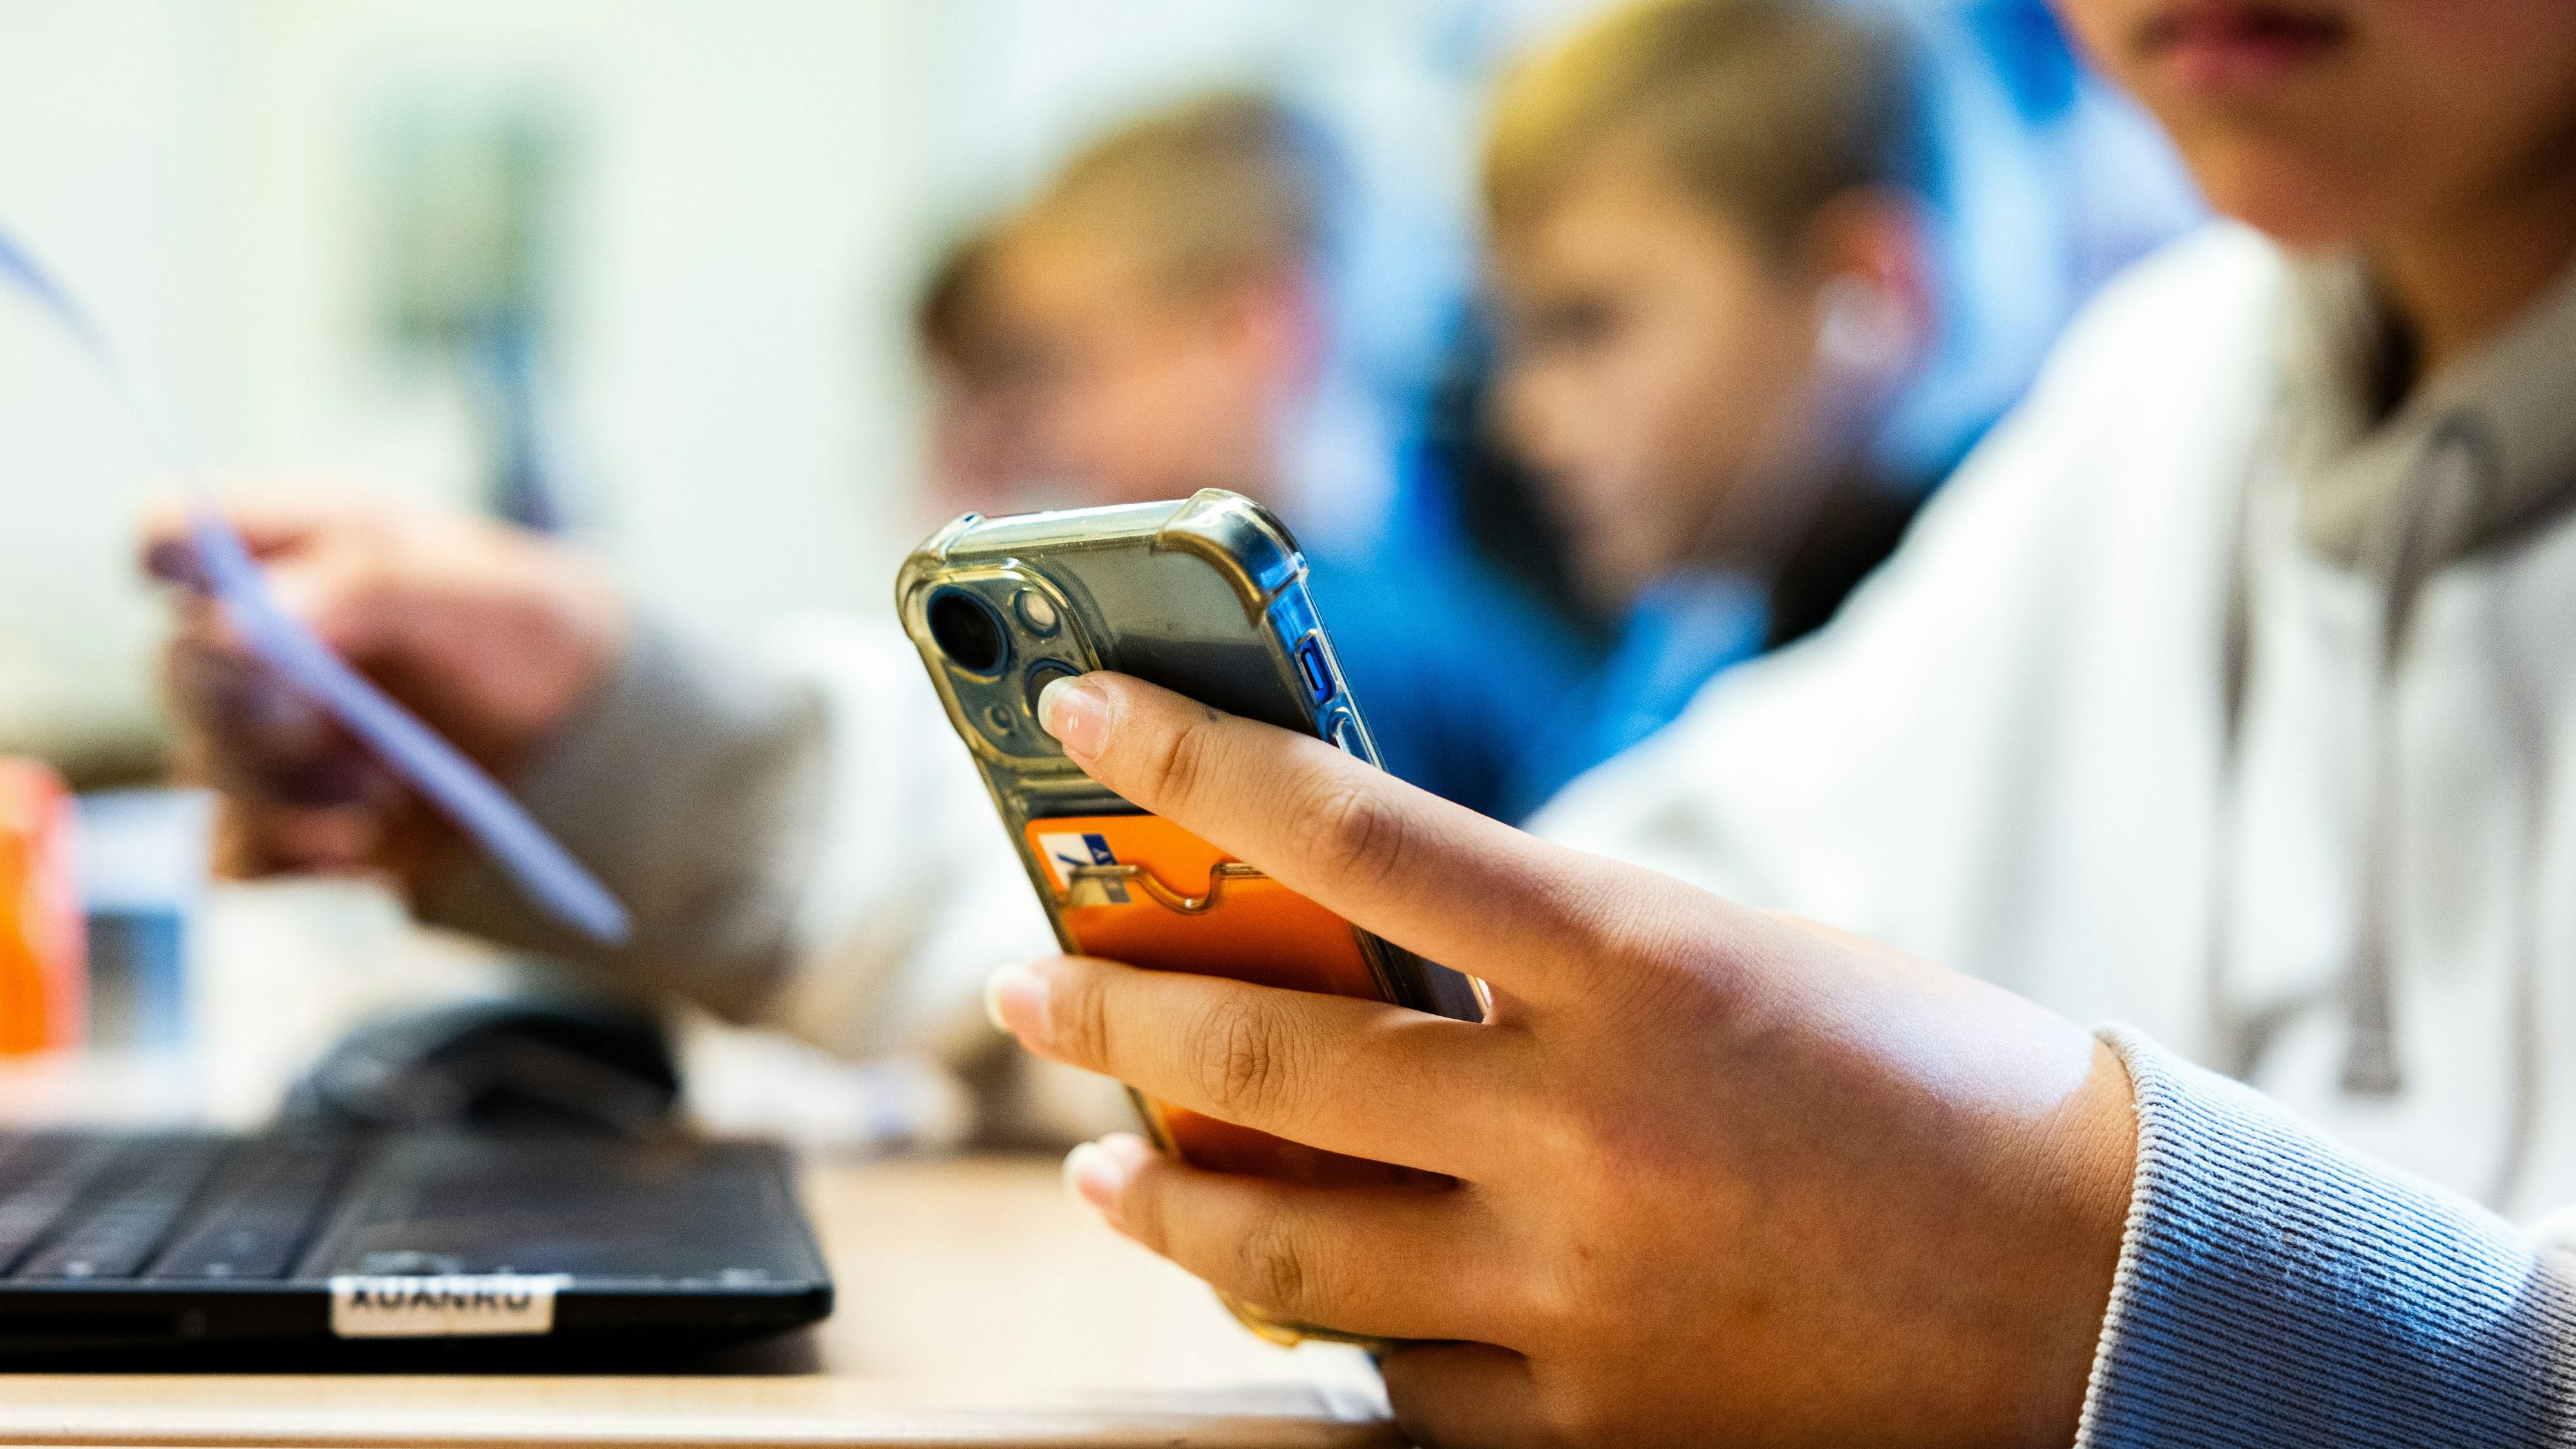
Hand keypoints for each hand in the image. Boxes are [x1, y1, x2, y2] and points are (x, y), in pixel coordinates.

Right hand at [143, 494, 625, 888]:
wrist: (587, 740)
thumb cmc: (533, 635)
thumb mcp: (483, 591)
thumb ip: (368, 586)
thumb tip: (240, 628)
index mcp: (301, 553)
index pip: (179, 533)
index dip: (175, 561)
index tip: (236, 614)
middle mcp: (264, 642)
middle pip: (183, 669)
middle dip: (249, 705)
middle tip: (317, 723)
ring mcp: (268, 735)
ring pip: (206, 772)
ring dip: (279, 794)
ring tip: (379, 796)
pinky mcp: (288, 822)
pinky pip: (237, 856)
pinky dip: (288, 862)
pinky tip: (357, 855)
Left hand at [984, 673, 2134, 1448]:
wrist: (2104, 1285)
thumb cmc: (1920, 1084)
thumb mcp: (1725, 959)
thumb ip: (1537, 958)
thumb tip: (1342, 947)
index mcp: (1636, 960)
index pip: (1352, 828)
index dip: (1190, 760)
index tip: (1079, 715)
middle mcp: (1587, 1125)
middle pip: (1269, 1052)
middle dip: (1111, 1007)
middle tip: (1028, 978)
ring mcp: (1579, 1292)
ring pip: (1284, 1246)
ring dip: (1160, 1194)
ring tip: (1098, 1160)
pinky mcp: (1594, 1424)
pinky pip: (1391, 1379)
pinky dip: (1318, 1321)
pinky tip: (1274, 1283)